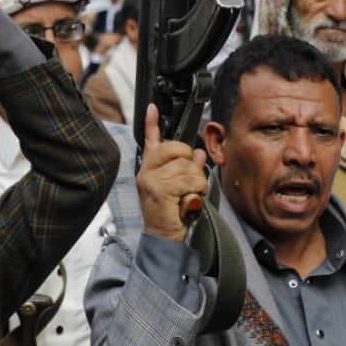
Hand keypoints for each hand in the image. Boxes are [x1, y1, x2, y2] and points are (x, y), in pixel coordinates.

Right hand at [136, 105, 207, 243]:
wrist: (163, 237)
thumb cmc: (170, 213)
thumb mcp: (179, 187)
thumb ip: (186, 167)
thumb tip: (199, 152)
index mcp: (150, 168)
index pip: (150, 140)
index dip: (151, 122)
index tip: (153, 107)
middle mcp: (146, 172)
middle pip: (174, 148)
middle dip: (190, 158)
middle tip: (193, 176)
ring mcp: (151, 180)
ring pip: (185, 164)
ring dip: (197, 178)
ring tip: (194, 191)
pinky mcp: (160, 191)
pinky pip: (188, 179)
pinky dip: (198, 186)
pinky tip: (195, 195)